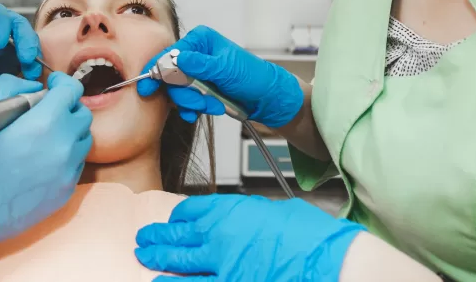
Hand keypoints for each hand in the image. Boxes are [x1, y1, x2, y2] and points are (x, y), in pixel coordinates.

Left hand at [0, 1, 42, 106]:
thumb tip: (7, 40)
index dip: (0, 24)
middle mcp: (0, 25)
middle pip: (18, 24)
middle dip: (25, 39)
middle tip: (26, 57)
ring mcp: (12, 40)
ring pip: (29, 39)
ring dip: (33, 54)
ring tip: (31, 71)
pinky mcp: (19, 57)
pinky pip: (32, 57)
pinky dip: (35, 66)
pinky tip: (32, 76)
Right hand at [0, 72, 91, 253]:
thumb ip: (13, 86)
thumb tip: (35, 87)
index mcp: (44, 122)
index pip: (72, 91)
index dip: (62, 83)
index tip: (52, 85)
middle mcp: (63, 145)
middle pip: (83, 115)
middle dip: (67, 108)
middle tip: (48, 111)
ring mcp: (68, 170)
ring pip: (83, 140)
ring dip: (69, 133)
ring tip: (45, 137)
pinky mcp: (67, 190)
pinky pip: (76, 164)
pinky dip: (66, 156)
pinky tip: (42, 160)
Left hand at [135, 195, 365, 281]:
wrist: (331, 263)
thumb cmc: (312, 237)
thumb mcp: (278, 212)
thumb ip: (252, 217)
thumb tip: (243, 222)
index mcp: (232, 210)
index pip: (193, 210)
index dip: (179, 216)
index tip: (173, 220)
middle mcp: (220, 236)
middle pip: (180, 237)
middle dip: (159, 238)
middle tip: (144, 238)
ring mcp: (222, 266)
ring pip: (181, 264)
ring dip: (160, 260)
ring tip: (145, 258)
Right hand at [137, 25, 303, 126]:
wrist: (268, 98)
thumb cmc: (253, 77)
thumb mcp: (226, 69)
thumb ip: (198, 65)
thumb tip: (175, 59)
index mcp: (200, 40)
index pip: (170, 54)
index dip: (157, 71)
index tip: (147, 88)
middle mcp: (195, 54)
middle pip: (170, 75)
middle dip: (184, 93)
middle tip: (200, 102)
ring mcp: (197, 72)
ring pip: (177, 90)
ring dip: (193, 102)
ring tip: (213, 105)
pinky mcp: (200, 89)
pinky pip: (185, 100)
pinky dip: (192, 108)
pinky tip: (203, 111)